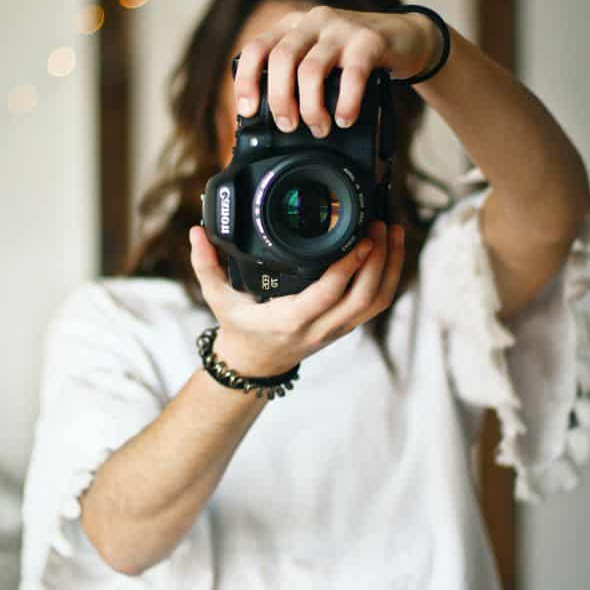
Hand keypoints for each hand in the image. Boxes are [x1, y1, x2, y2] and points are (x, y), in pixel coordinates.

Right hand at [187, 221, 405, 375]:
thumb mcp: (216, 298)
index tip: (361, 239)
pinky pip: (376, 305)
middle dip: (379, 260)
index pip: (328, 294)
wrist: (254, 363)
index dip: (349, 267)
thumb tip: (196, 232)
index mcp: (289, 319)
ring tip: (393, 232)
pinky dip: (389, 278)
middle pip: (364, 297)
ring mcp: (336, 329)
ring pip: (377, 301)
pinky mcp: (346, 326)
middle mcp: (319, 327)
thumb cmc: (238, 327)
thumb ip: (205, 265)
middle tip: (380, 226)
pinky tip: (391, 251)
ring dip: (391, 268)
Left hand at [233, 5, 440, 134]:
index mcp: (291, 26)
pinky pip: (351, 75)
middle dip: (279, 100)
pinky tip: (345, 119)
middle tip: (288, 125)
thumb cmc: (352, 55)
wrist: (405, 37)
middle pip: (280, 60)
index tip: (248, 111)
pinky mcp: (370, 40)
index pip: (255, 49)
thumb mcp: (316, 57)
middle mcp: (312, 22)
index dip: (246, 81)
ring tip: (319, 127)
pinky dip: (345, 103)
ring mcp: (341, 29)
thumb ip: (294, 75)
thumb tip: (269, 119)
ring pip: (310, 70)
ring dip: (311, 107)